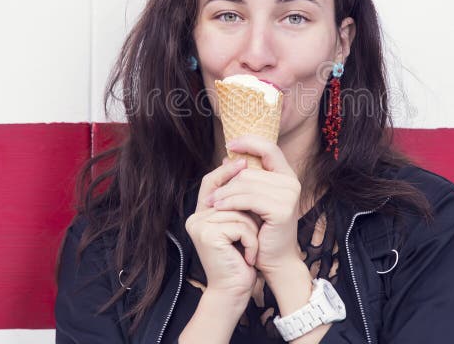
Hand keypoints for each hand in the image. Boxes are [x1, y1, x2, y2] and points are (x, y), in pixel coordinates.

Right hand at [185, 158, 258, 300]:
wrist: (234, 291)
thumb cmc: (240, 258)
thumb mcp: (240, 225)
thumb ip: (238, 202)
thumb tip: (243, 167)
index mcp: (201, 214)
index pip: (211, 182)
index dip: (226, 170)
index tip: (245, 161)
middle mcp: (195, 218)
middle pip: (229, 195)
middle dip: (249, 211)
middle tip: (258, 228)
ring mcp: (199, 226)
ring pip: (238, 211)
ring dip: (252, 231)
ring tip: (250, 249)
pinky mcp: (208, 235)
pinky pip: (241, 226)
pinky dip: (251, 241)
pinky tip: (247, 258)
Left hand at [206, 134, 302, 276]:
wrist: (276, 261)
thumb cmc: (263, 231)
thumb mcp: (253, 201)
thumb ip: (244, 180)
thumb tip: (226, 157)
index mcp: (287, 176)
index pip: (269, 147)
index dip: (249, 142)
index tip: (230, 144)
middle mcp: (291, 182)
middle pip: (250, 170)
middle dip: (227, 182)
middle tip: (212, 195)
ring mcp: (288, 195)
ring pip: (245, 184)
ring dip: (224, 194)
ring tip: (212, 203)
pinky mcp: (281, 209)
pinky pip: (247, 199)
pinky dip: (230, 202)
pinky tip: (219, 208)